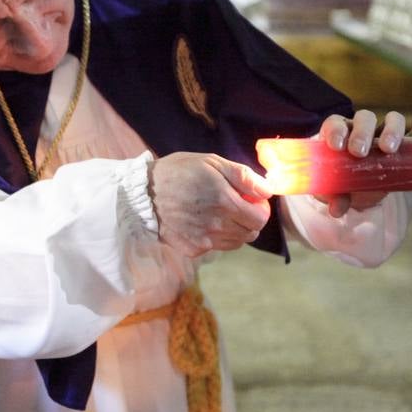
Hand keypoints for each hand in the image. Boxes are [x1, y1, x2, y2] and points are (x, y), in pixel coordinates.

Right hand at [149, 153, 271, 257]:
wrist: (143, 194)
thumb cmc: (178, 172)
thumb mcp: (212, 162)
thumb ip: (243, 177)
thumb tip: (268, 191)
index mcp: (224, 201)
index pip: (260, 218)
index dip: (260, 209)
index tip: (251, 201)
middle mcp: (217, 225)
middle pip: (251, 233)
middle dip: (249, 219)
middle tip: (235, 206)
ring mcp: (205, 240)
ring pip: (236, 242)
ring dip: (235, 230)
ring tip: (219, 214)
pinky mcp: (193, 249)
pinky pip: (217, 247)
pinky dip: (216, 237)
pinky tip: (202, 222)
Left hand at [315, 110, 411, 217]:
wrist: (362, 190)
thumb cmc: (343, 184)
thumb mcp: (336, 192)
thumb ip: (334, 198)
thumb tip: (336, 210)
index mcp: (340, 133)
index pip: (336, 123)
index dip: (336, 130)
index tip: (337, 146)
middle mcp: (363, 128)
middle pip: (365, 118)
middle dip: (362, 132)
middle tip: (359, 152)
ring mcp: (385, 134)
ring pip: (393, 120)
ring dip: (392, 130)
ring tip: (389, 149)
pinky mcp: (406, 144)